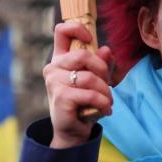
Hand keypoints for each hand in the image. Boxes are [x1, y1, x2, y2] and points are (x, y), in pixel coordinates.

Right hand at [44, 22, 112, 148]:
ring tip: (108, 102)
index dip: (78, 29)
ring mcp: (54, 82)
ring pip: (89, 77)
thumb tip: (106, 49)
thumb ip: (101, 64)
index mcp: (60, 59)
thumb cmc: (84, 103)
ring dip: (105, 92)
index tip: (90, 39)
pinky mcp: (60, 97)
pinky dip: (103, 103)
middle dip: (102, 70)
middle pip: (83, 55)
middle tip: (108, 85)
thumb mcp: (96, 81)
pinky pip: (90, 94)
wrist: (73, 132)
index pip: (62, 31)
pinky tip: (105, 110)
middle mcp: (53, 68)